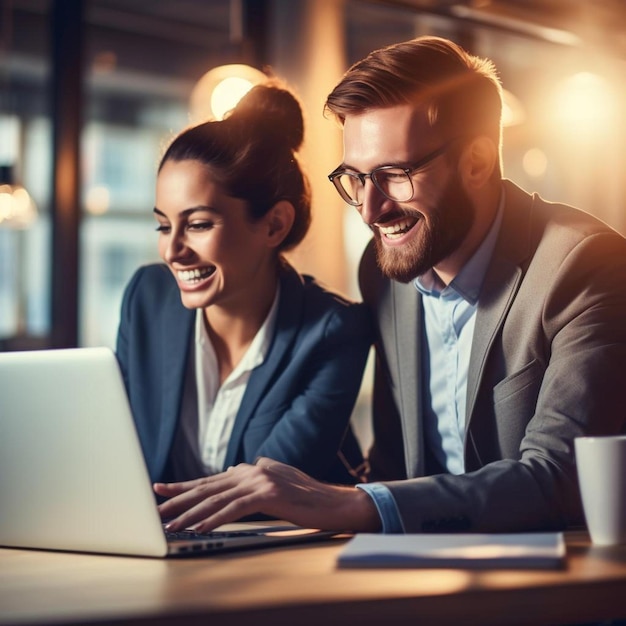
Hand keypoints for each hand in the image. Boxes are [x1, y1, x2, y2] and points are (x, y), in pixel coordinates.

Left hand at [154, 457, 381, 532]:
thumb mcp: (276, 484)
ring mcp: (260, 479)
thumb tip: (233, 483)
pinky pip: (233, 508)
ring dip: (190, 513)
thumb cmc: (306, 498)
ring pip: (216, 498)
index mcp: (251, 469)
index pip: (210, 479)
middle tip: (155, 508)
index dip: (184, 485)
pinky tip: (199, 528)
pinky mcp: (268, 493)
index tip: (161, 490)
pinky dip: (213, 519)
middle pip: (207, 486)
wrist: (333, 502)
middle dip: (178, 498)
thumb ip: (253, 482)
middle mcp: (251, 470)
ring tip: (170, 523)